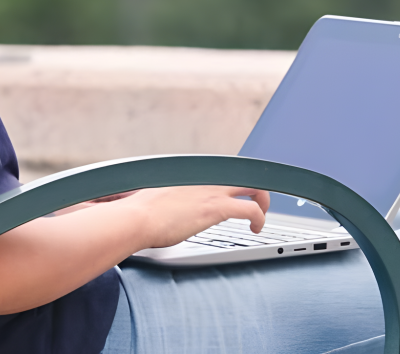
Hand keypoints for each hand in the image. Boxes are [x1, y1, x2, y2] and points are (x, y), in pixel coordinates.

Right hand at [114, 185, 270, 248]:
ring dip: (263, 202)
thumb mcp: (156, 198)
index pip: (221, 171)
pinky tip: (256, 228)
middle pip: (243, 173)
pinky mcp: (218, 207)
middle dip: (255, 187)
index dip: (232, 183)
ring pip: (254, 187)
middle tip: (256, 202)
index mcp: (191, 174)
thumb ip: (167, 198)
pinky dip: (260, 218)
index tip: (234, 194)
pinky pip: (252, 209)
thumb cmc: (140, 213)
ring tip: (260, 218)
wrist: (136, 218)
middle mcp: (205, 178)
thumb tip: (164, 207)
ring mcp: (213, 190)